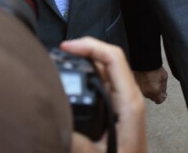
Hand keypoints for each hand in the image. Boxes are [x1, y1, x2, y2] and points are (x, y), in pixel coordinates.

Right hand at [63, 37, 146, 152]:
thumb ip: (80, 145)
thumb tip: (58, 126)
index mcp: (129, 104)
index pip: (114, 58)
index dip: (90, 46)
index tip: (67, 47)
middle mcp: (130, 98)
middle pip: (109, 58)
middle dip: (85, 49)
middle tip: (61, 51)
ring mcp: (125, 102)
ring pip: (106, 69)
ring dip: (86, 60)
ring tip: (64, 58)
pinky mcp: (118, 109)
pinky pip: (104, 82)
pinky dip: (88, 73)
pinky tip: (75, 76)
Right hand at [133, 67, 167, 103]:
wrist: (144, 61)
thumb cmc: (154, 67)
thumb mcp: (164, 77)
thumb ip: (164, 88)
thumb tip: (163, 94)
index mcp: (154, 91)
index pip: (159, 101)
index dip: (162, 97)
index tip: (163, 94)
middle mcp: (146, 92)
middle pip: (152, 98)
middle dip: (155, 93)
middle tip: (157, 86)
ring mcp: (140, 89)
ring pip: (146, 94)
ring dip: (149, 90)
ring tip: (151, 82)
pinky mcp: (136, 85)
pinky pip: (141, 89)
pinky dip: (144, 86)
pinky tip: (146, 80)